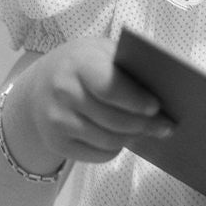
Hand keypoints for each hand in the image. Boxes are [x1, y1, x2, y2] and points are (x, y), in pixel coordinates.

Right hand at [9, 38, 173, 169]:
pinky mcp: (57, 143)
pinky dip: (116, 148)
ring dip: (133, 137)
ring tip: (148, 131)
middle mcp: (63, 93)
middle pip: (113, 119)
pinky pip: (98, 154)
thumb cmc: (83, 64)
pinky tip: (123, 137)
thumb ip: (126, 65)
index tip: (156, 107)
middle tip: (166, 126)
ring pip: (108, 141)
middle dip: (144, 125)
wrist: (39, 85)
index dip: (135, 100)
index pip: (110, 87)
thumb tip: (163, 87)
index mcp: (79, 64)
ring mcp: (57, 121)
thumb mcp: (100, 51)